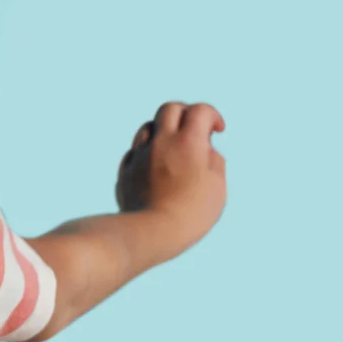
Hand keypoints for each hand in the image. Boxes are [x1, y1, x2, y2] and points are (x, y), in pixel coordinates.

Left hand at [116, 101, 226, 249]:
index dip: (212, 116)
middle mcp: (160, 142)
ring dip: (164, 131)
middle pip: (170, 109)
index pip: (200, 111)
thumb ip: (215, 162)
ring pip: (148, 126)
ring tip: (175, 149)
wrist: (151, 233)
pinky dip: (147, 152)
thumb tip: (206, 149)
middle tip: (195, 130)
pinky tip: (155, 167)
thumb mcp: (216, 188)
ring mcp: (139, 155)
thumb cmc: (191, 213)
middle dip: (186, 113)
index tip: (217, 131)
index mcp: (187, 142)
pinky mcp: (125, 171)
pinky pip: (134, 151)